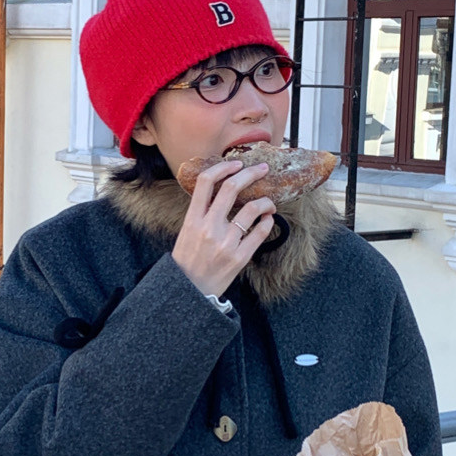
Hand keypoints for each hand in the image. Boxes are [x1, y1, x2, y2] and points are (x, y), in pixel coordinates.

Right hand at [171, 159, 277, 298]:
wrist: (190, 291)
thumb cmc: (188, 260)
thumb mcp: (186, 232)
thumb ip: (201, 213)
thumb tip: (219, 192)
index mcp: (192, 219)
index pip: (206, 182)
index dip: (223, 167)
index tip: (235, 163)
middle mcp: (209, 227)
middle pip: (232, 188)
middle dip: (251, 173)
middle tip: (262, 169)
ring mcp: (226, 242)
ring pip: (252, 209)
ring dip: (265, 201)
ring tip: (269, 203)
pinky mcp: (240, 257)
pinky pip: (260, 232)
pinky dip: (267, 222)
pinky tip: (268, 220)